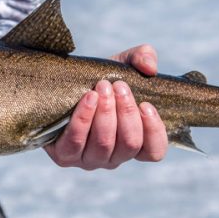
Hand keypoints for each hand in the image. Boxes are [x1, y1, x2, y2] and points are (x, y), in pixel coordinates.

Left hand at [45, 44, 167, 169]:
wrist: (64, 83)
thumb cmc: (100, 80)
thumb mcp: (124, 64)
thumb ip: (143, 58)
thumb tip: (150, 68)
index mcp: (133, 142)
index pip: (154, 152)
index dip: (154, 131)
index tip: (146, 105)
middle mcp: (114, 157)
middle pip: (129, 144)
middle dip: (126, 113)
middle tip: (119, 86)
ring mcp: (90, 160)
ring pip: (104, 144)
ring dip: (105, 114)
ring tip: (102, 87)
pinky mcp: (64, 155)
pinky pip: (75, 142)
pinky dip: (83, 119)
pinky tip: (88, 98)